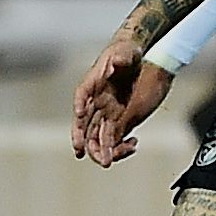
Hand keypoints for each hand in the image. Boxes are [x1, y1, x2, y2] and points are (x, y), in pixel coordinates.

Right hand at [73, 34, 170, 166]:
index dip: (79, 103)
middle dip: (81, 137)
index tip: (79, 114)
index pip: (82, 93)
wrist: (137, 61)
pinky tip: (133, 146)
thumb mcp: (127, 53)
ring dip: (99, 149)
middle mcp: (96, 101)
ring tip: (107, 162)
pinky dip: (119, 146)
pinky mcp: (118, 119)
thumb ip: (122, 58)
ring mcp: (106, 112)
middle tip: (81, 151)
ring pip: (96, 134)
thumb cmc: (127, 54)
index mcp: (94, 83)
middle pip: (83, 122)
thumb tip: (118, 62)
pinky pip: (114, 137)